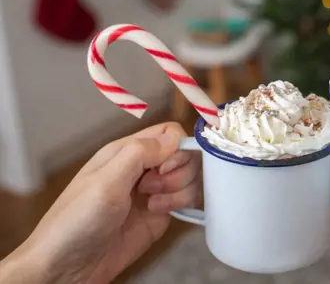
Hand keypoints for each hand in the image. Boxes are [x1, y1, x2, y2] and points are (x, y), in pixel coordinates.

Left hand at [0, 122, 201, 283]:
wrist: (67, 269)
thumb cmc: (75, 222)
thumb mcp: (105, 182)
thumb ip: (139, 154)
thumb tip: (174, 137)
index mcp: (127, 152)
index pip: (170, 133)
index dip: (177, 148)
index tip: (166, 168)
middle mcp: (144, 168)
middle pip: (185, 155)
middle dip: (178, 172)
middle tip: (152, 189)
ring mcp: (155, 191)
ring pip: (190, 177)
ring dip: (180, 190)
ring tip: (153, 205)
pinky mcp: (162, 214)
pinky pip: (188, 199)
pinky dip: (184, 204)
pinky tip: (160, 213)